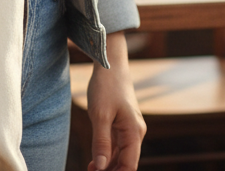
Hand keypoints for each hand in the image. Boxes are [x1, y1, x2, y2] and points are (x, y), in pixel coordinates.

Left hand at [86, 33, 145, 170]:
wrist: (110, 64)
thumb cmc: (105, 86)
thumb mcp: (100, 115)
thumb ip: (101, 143)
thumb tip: (101, 167)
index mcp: (134, 132)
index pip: (129, 166)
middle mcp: (135, 133)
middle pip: (126, 163)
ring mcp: (129, 129)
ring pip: (121, 155)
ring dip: (107, 165)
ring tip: (89, 169)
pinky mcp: (122, 124)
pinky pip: (116, 145)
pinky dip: (107, 154)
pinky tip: (94, 161)